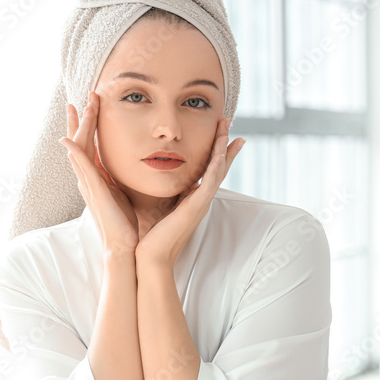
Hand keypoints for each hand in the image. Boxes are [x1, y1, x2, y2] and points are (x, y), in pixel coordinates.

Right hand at [59, 90, 138, 254]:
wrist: (124, 245)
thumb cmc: (126, 222)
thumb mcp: (124, 192)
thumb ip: (121, 177)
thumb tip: (131, 164)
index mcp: (96, 178)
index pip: (89, 145)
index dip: (89, 125)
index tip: (91, 105)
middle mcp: (88, 178)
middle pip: (80, 142)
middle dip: (81, 118)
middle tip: (84, 97)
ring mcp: (88, 184)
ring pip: (79, 148)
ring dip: (79, 126)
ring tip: (81, 106)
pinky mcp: (93, 190)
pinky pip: (81, 167)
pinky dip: (73, 152)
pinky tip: (66, 138)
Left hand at [135, 117, 244, 265]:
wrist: (151, 258)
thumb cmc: (151, 236)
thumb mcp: (159, 206)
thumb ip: (164, 193)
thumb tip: (155, 179)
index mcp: (192, 198)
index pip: (207, 168)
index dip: (214, 149)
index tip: (217, 130)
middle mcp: (200, 199)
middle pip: (217, 165)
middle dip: (223, 143)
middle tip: (227, 121)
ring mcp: (201, 203)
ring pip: (217, 171)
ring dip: (223, 149)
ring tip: (228, 130)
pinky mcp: (196, 208)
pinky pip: (209, 184)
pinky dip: (216, 168)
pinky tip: (220, 154)